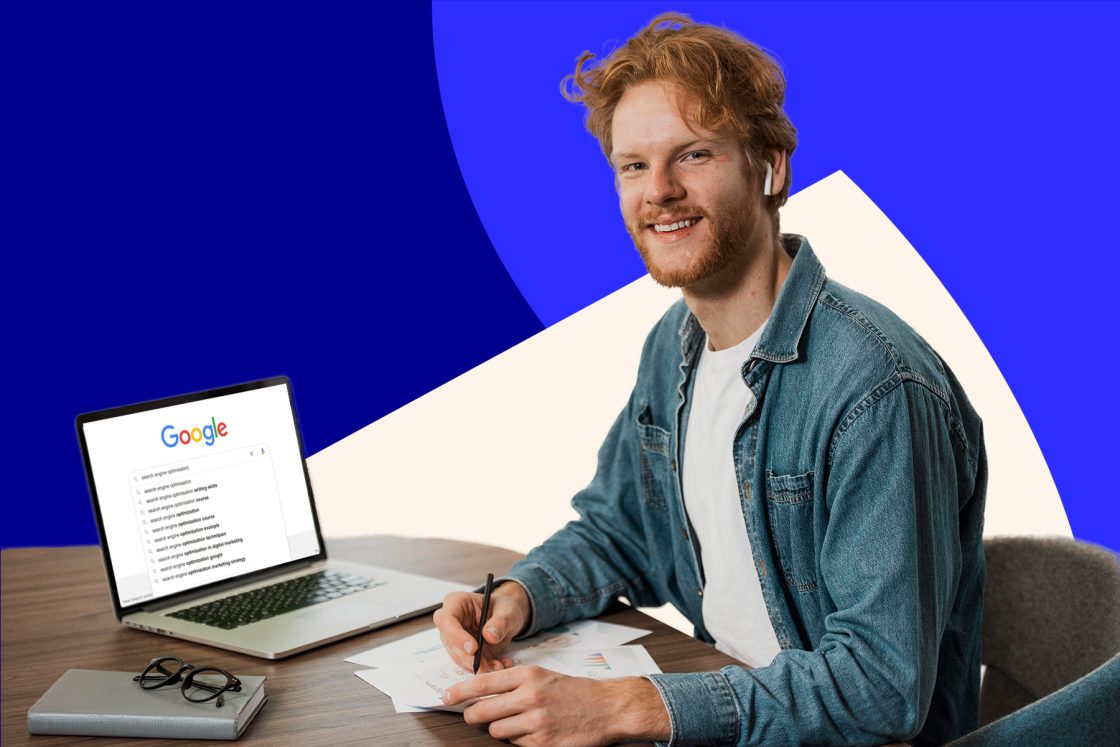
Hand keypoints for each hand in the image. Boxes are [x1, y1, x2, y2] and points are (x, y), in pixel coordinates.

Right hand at [433, 582, 529, 672]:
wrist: (508, 618)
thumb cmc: (504, 608)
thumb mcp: (508, 611)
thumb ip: (500, 622)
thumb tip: (489, 635)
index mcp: (456, 603)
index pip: (446, 620)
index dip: (457, 636)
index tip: (473, 648)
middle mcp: (451, 622)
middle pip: (450, 642)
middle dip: (466, 657)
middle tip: (484, 666)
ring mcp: (455, 639)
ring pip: (458, 657)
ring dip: (476, 666)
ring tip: (497, 666)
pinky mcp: (464, 653)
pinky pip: (469, 664)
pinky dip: (485, 668)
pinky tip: (499, 665)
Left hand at [442, 666, 669, 745]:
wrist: (607, 707)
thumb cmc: (573, 691)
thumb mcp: (542, 676)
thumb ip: (513, 683)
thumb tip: (481, 693)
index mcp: (528, 675)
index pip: (482, 683)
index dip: (459, 691)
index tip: (446, 697)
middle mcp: (530, 697)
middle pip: (483, 712)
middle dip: (474, 717)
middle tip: (474, 717)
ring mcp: (537, 722)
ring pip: (497, 732)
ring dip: (501, 730)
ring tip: (518, 723)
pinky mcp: (544, 744)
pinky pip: (516, 746)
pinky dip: (520, 741)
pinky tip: (534, 733)